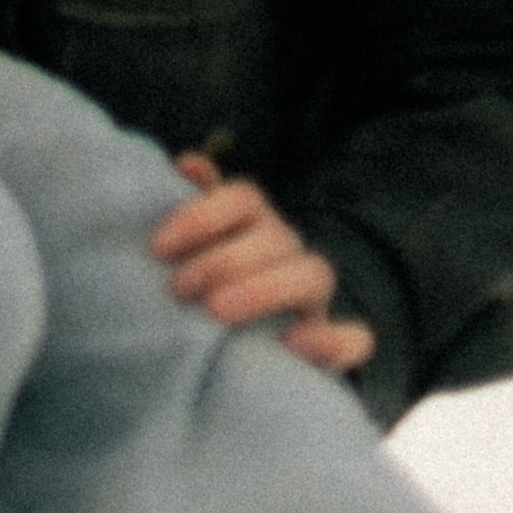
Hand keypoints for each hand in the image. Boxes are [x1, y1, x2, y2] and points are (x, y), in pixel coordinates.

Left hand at [151, 154, 374, 376]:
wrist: (237, 348)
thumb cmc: (204, 289)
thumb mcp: (192, 250)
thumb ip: (192, 208)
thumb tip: (187, 164)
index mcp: (256, 223)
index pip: (243, 198)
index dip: (202, 215)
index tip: (157, 248)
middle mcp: (288, 251)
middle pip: (273, 236)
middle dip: (222, 259)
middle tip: (178, 289)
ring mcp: (315, 296)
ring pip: (314, 275)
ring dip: (265, 289)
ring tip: (216, 312)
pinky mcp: (333, 342)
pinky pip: (355, 338)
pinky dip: (331, 341)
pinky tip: (292, 345)